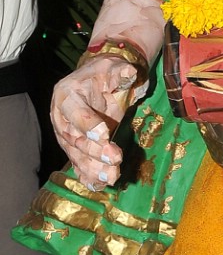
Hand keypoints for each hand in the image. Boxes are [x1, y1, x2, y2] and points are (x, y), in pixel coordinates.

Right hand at [51, 54, 145, 189]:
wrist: (96, 83)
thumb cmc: (104, 74)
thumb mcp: (111, 67)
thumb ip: (119, 72)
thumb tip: (129, 72)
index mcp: (66, 95)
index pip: (74, 111)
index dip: (87, 124)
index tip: (104, 134)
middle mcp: (61, 118)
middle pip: (75, 138)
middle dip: (94, 151)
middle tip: (115, 158)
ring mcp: (66, 136)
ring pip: (76, 155)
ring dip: (93, 168)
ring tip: (111, 177)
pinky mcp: (75, 149)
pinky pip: (78, 165)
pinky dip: (88, 177)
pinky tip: (99, 186)